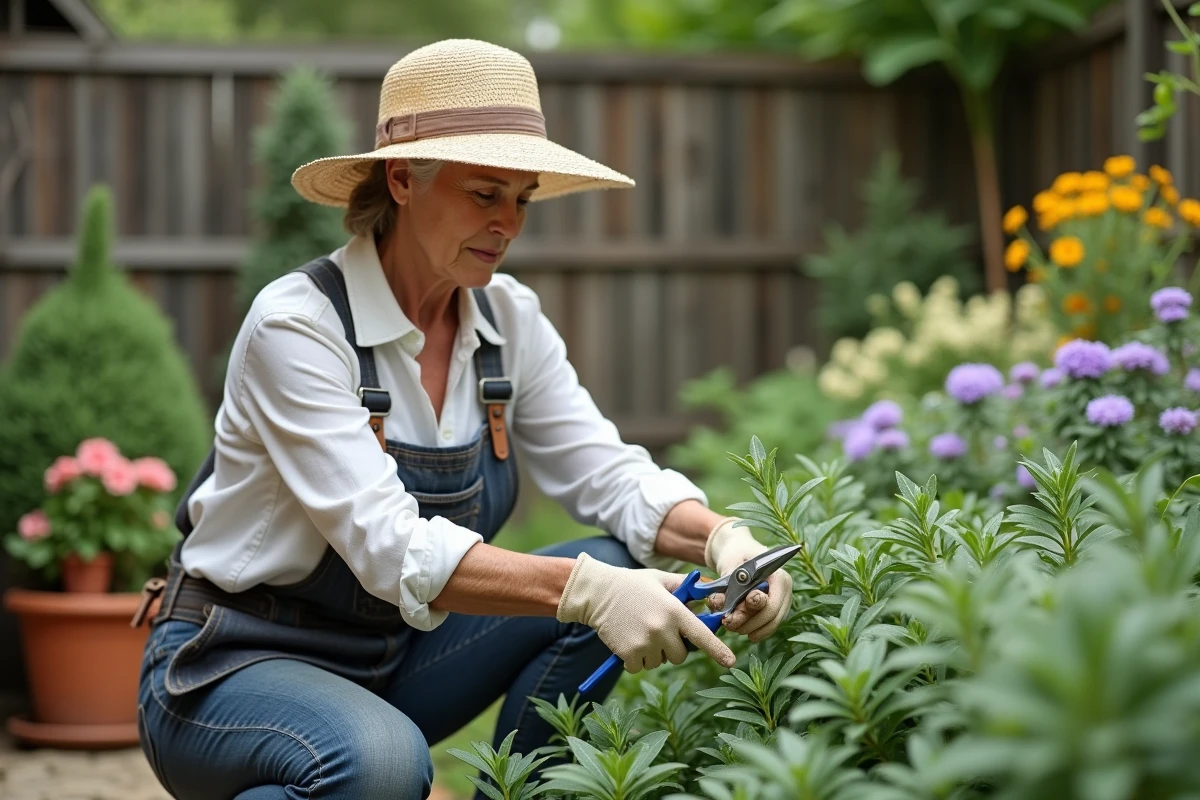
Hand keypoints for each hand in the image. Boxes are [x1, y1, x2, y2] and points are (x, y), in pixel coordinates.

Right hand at [556, 553, 736, 673]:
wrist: (597, 592)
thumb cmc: (632, 584)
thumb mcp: (661, 579)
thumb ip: (684, 589)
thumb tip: (706, 597)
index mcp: (674, 610)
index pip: (701, 634)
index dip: (717, 650)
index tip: (730, 662)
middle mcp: (662, 628)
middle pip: (680, 654)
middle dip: (673, 647)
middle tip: (658, 632)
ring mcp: (645, 643)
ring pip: (659, 661)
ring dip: (652, 653)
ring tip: (638, 631)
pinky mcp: (628, 654)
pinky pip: (640, 667)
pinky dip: (635, 660)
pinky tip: (627, 641)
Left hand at [704, 518, 792, 642]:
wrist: (739, 550)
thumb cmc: (736, 555)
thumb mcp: (729, 566)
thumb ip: (726, 586)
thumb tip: (720, 604)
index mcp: (777, 575)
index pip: (770, 604)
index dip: (750, 614)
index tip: (729, 617)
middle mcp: (785, 589)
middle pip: (772, 617)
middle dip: (748, 624)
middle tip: (727, 624)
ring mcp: (783, 599)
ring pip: (772, 624)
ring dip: (750, 628)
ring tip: (731, 626)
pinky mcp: (778, 607)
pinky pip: (770, 624)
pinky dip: (756, 628)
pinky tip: (742, 629)